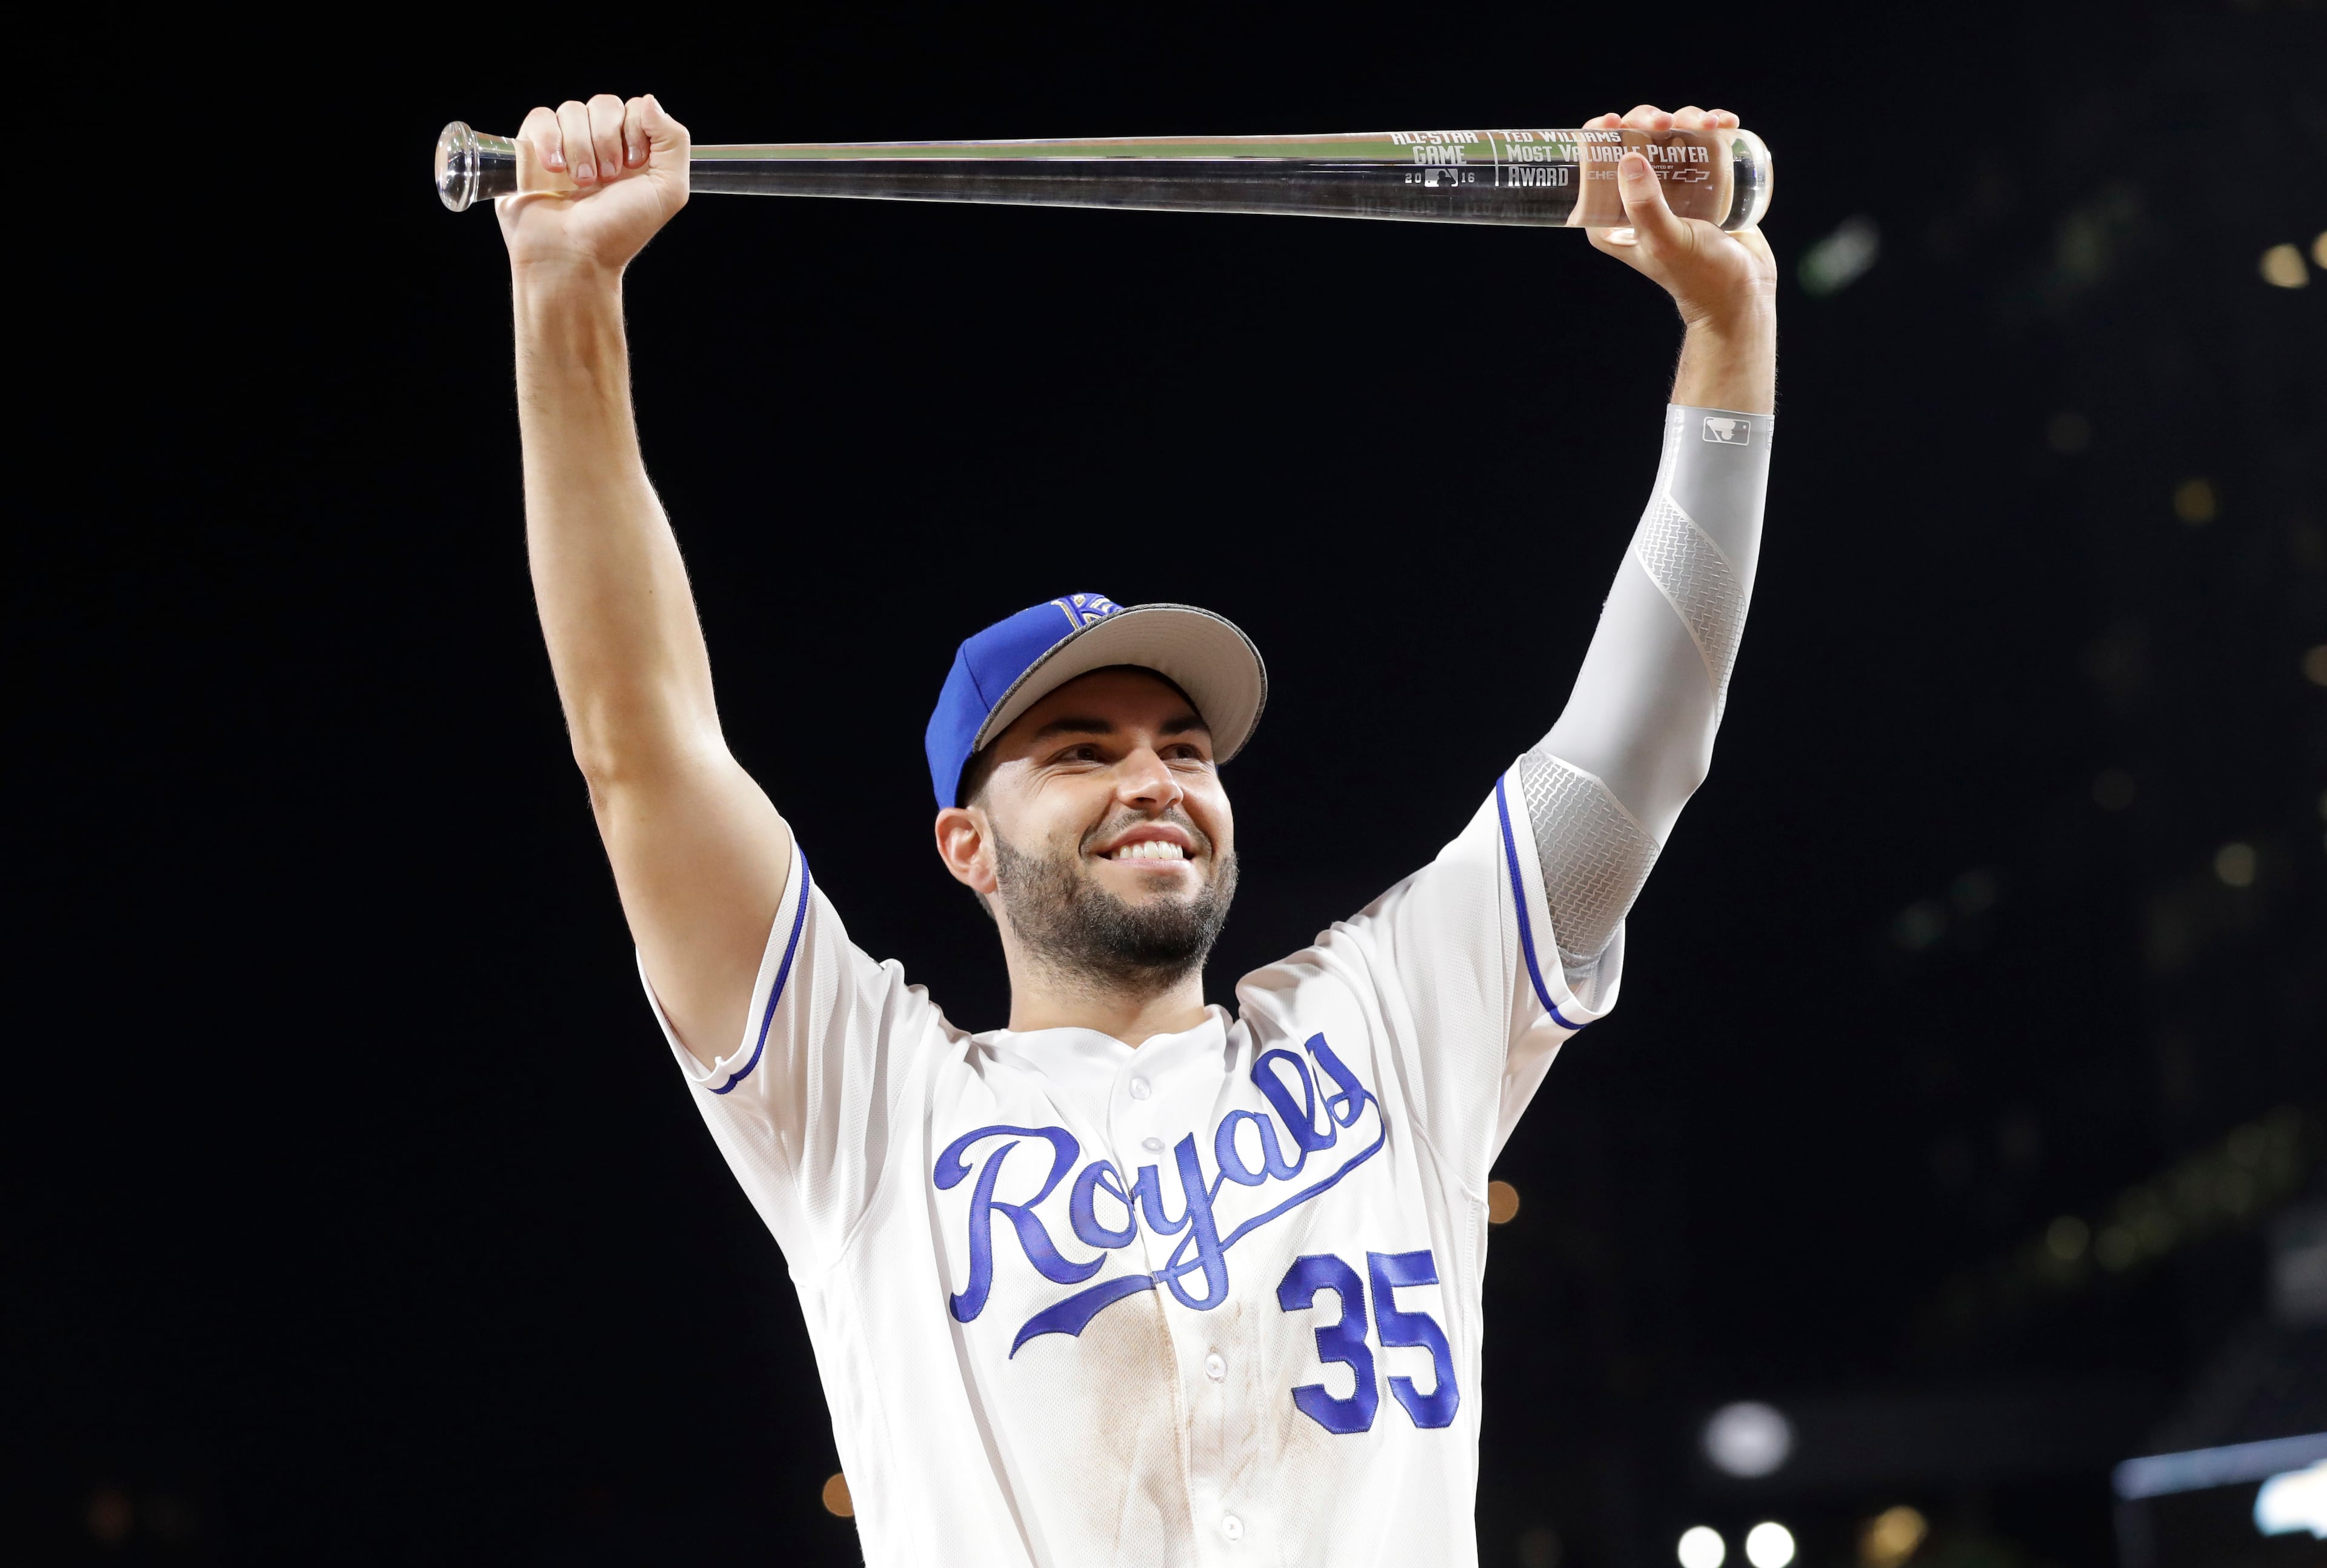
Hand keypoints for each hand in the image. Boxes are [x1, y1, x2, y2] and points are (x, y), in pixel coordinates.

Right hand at [498, 94, 690, 278]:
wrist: (573, 256)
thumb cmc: (619, 231)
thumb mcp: (667, 191)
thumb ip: (674, 142)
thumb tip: (648, 101)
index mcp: (633, 152)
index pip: (635, 108)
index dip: (635, 128)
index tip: (633, 164)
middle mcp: (600, 146)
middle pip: (604, 104)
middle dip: (606, 139)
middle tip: (606, 178)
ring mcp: (566, 146)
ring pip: (572, 110)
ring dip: (580, 147)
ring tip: (580, 183)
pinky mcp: (532, 150)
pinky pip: (540, 118)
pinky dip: (548, 139)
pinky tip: (553, 169)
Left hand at [1585, 105, 1775, 332]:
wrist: (1742, 291)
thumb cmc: (1699, 275)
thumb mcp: (1665, 242)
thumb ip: (1646, 206)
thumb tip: (1628, 158)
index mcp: (1611, 217)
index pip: (1595, 166)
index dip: (1599, 135)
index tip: (1615, 120)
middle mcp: (1637, 199)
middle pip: (1633, 141)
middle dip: (1648, 120)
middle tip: (1668, 121)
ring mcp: (1671, 188)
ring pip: (1670, 136)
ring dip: (1687, 118)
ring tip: (1709, 124)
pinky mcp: (1702, 182)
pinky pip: (1702, 144)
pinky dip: (1713, 127)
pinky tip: (1726, 123)